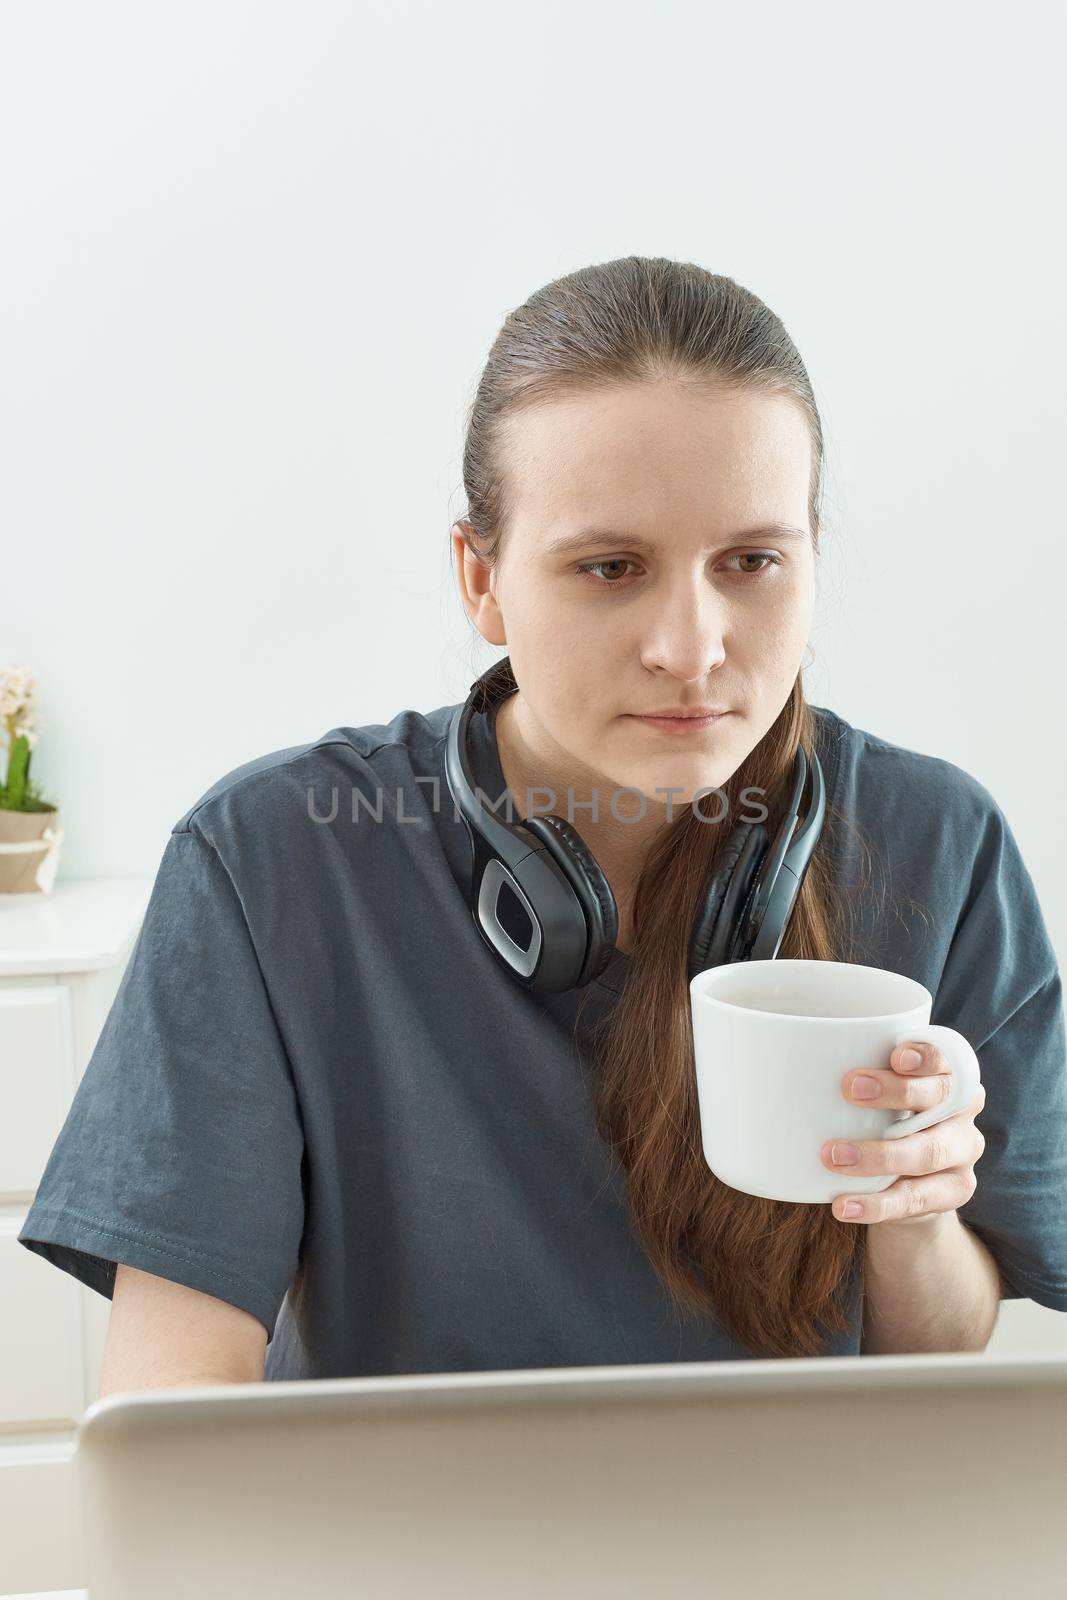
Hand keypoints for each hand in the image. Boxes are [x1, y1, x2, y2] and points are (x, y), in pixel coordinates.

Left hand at [821, 1041, 986, 1227]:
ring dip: (879, 1155)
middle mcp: (962, 1111)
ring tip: (832, 1156)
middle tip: (849, 1089)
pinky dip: (877, 1204)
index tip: (895, 1055)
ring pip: (929, 1152)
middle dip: (897, 1092)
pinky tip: (844, 1205)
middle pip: (942, 1098)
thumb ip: (856, 1077)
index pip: (946, 1056)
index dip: (927, 1055)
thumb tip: (790, 1063)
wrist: (908, 1184)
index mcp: (947, 1074)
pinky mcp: (955, 1191)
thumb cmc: (881, 1119)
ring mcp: (964, 1153)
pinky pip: (916, 1199)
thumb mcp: (875, 1095)